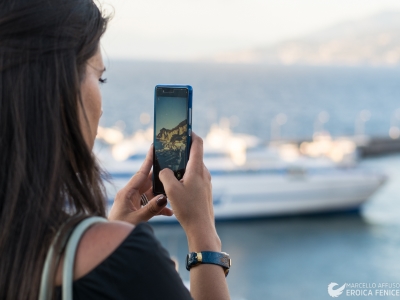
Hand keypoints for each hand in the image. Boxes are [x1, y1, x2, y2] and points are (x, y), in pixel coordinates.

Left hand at [108, 145, 172, 223]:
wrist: (112, 244)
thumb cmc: (119, 229)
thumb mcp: (136, 220)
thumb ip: (151, 209)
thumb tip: (165, 198)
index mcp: (127, 193)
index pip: (141, 173)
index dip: (149, 160)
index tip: (154, 147)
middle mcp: (130, 195)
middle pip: (148, 181)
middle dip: (160, 176)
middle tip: (172, 168)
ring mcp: (134, 202)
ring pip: (151, 193)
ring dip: (162, 194)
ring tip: (174, 192)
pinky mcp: (136, 209)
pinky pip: (150, 204)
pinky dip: (160, 207)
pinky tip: (170, 212)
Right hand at [159, 133, 220, 250]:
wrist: (201, 228)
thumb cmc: (187, 208)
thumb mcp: (171, 189)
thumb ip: (165, 175)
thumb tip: (164, 170)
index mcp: (197, 169)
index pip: (198, 144)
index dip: (191, 134)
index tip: (184, 129)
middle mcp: (204, 173)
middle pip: (194, 155)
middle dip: (183, 151)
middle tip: (171, 149)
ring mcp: (206, 182)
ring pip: (193, 168)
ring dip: (183, 166)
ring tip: (170, 168)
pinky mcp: (204, 191)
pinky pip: (195, 178)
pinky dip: (185, 176)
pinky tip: (176, 185)